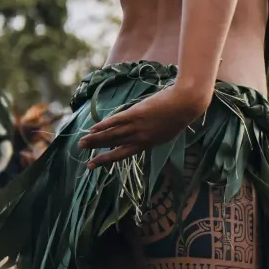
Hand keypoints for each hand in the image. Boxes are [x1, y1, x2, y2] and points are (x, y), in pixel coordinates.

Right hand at [76, 85, 208, 168]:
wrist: (186, 103)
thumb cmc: (180, 115)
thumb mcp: (167, 131)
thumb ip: (152, 134)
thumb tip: (140, 133)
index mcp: (148, 144)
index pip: (123, 154)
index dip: (107, 159)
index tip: (93, 164)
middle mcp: (141, 138)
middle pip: (114, 145)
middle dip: (96, 149)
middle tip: (82, 151)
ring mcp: (138, 126)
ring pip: (113, 135)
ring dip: (95, 139)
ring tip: (82, 142)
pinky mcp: (136, 113)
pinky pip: (117, 121)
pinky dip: (104, 125)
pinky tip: (93, 128)